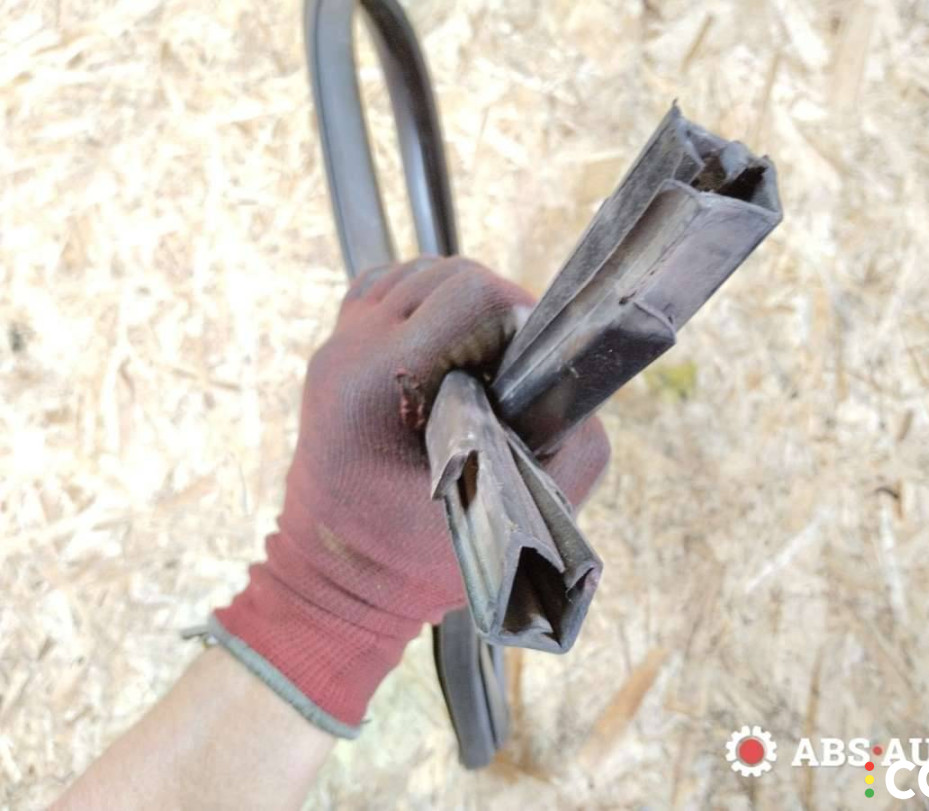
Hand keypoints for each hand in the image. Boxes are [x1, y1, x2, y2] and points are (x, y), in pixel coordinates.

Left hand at [211, 257, 609, 734]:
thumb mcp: (510, 524)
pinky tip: (444, 346)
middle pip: (450, 274)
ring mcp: (337, 343)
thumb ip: (570, 456)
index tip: (527, 371)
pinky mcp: (338, 348)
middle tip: (509, 372)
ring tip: (479, 363)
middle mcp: (350, 347)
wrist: (334, 579)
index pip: (472, 294)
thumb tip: (585, 399)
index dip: (519, 321)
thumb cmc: (410, 562)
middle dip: (497, 312)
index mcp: (379, 380)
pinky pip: (390, 288)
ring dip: (463, 305)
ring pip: (422, 273)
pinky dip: (426, 302)